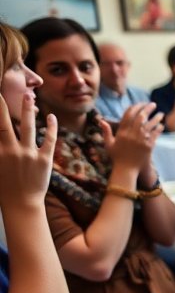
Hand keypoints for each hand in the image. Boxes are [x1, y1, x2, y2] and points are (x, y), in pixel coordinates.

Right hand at [0, 92, 57, 208]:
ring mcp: (28, 154)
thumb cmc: (5, 186)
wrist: (21, 204)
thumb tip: (1, 136)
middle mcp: (11, 151)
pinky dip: (52, 127)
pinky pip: (50, 140)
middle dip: (5, 106)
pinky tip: (51, 116)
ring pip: (29, 127)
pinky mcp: (44, 160)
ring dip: (28, 109)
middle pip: (5, 123)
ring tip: (29, 95)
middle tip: (5, 88)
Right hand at [102, 103, 159, 168]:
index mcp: (122, 132)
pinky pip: (155, 134)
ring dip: (156, 117)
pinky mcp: (149, 145)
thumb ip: (106, 132)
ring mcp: (141, 139)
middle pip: (140, 116)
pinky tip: (161, 125)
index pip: (128, 114)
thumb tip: (101, 120)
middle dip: (147, 108)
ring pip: (150, 124)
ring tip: (161, 113)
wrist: (127, 169)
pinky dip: (159, 128)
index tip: (141, 103)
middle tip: (153, 104)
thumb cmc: (117, 157)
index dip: (135, 107)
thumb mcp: (109, 144)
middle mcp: (131, 134)